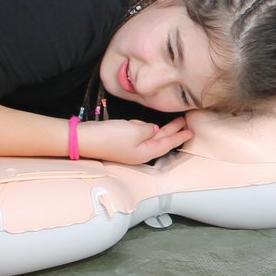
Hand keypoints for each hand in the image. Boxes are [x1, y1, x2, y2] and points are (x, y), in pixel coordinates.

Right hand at [76, 116, 192, 163]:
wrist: (84, 138)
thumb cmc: (111, 136)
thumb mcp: (136, 130)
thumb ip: (149, 129)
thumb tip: (153, 129)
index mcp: (146, 153)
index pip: (168, 144)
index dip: (180, 137)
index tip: (191, 131)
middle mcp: (140, 152)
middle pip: (161, 140)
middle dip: (174, 131)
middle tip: (186, 123)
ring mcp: (130, 148)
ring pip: (150, 136)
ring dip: (161, 130)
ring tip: (174, 122)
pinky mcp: (121, 141)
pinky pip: (138, 133)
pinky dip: (144, 128)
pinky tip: (148, 125)